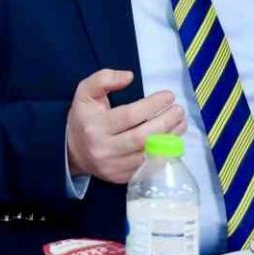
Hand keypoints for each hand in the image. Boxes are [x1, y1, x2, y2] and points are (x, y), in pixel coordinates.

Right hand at [65, 69, 185, 184]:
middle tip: (179, 110)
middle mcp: (104, 149)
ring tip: (181, 122)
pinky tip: (172, 139)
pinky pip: (148, 166)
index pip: (129, 115)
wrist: (72, 151)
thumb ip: (104, 79)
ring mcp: (113, 166)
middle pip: (142, 137)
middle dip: (166, 122)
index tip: (169, 95)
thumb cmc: (83, 118)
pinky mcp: (121, 177)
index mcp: (95, 126)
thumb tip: (129, 76)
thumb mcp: (85, 92)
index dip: (152, 105)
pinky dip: (164, 152)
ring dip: (170, 137)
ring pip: (148, 153)